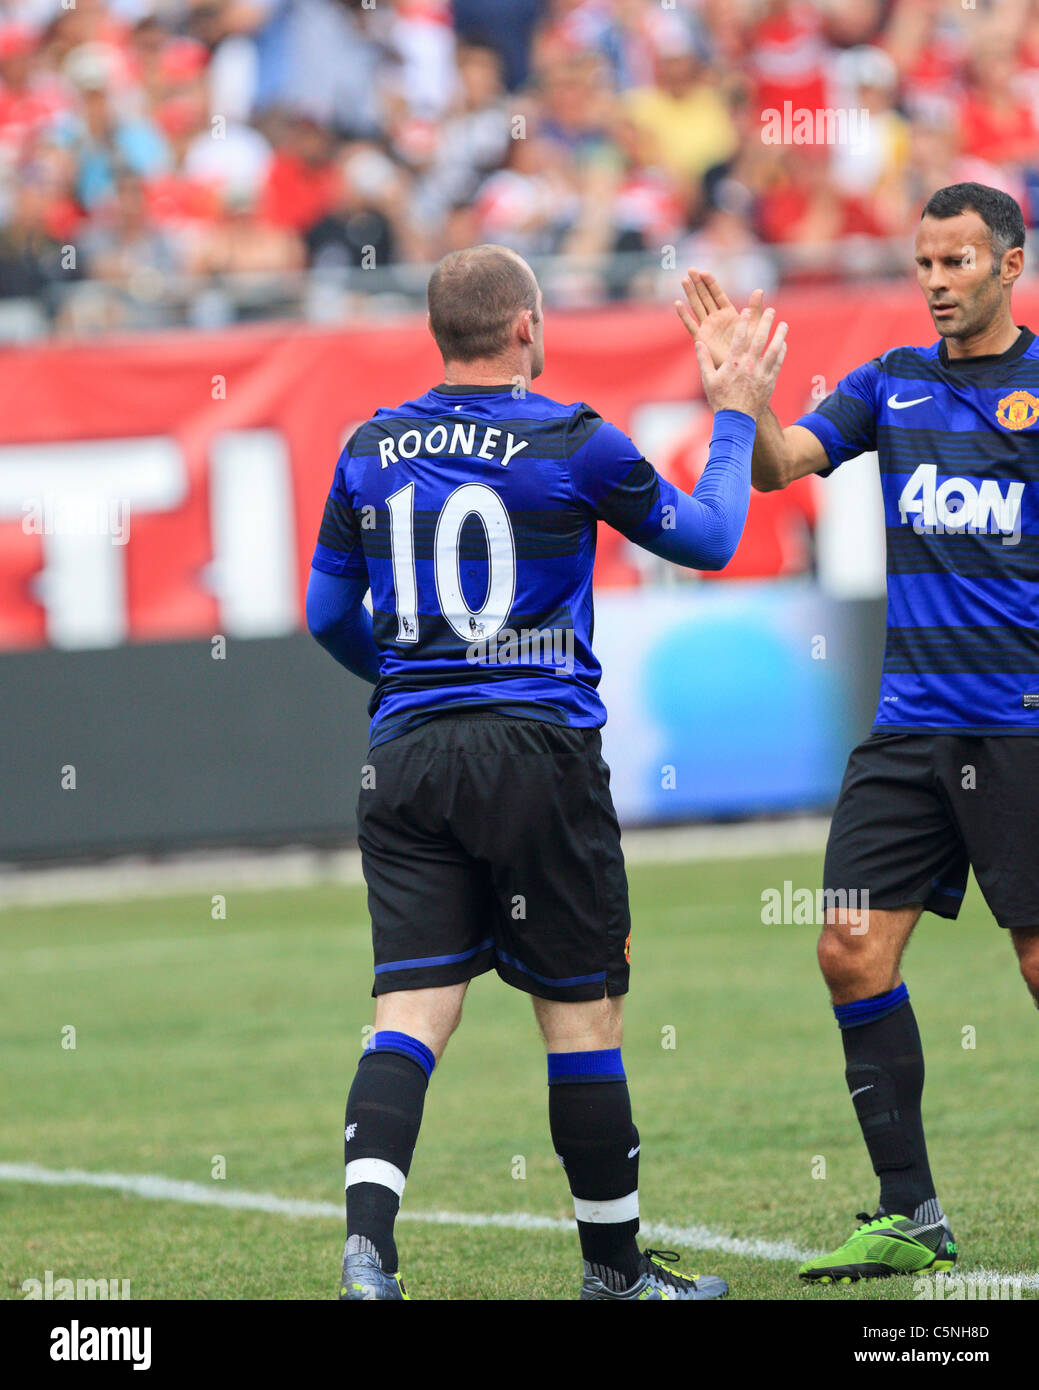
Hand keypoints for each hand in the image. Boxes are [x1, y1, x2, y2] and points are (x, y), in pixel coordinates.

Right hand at [675, 268, 764, 369]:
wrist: (741, 369)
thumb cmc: (750, 350)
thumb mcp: (754, 326)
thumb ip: (755, 309)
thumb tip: (759, 290)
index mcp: (728, 314)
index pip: (718, 295)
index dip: (711, 283)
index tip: (704, 272)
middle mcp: (716, 319)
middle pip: (705, 297)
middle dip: (698, 284)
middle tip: (691, 269)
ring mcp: (708, 328)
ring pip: (697, 307)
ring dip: (690, 294)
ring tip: (684, 280)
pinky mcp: (702, 338)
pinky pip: (691, 325)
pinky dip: (684, 315)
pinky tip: (678, 304)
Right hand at [693, 305, 787, 419]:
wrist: (736, 420)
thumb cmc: (720, 400)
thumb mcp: (708, 380)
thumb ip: (704, 360)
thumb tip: (699, 343)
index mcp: (732, 363)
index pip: (739, 337)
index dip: (744, 322)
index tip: (747, 310)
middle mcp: (748, 365)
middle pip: (760, 338)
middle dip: (765, 322)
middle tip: (771, 310)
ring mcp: (761, 373)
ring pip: (773, 349)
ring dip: (779, 335)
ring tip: (784, 324)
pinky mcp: (770, 381)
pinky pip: (778, 363)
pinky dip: (781, 352)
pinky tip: (783, 344)